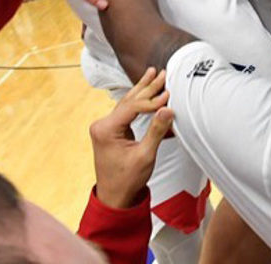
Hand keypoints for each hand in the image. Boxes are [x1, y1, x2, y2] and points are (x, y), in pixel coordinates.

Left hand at [89, 67, 173, 209]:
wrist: (115, 197)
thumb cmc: (127, 180)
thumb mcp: (145, 155)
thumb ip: (156, 131)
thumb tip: (168, 109)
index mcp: (106, 129)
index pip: (132, 106)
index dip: (152, 100)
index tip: (168, 96)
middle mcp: (102, 125)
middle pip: (128, 100)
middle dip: (147, 87)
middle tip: (162, 73)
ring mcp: (105, 127)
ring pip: (127, 103)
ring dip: (142, 90)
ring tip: (152, 73)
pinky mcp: (111, 130)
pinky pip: (126, 111)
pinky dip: (138, 101)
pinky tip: (145, 90)